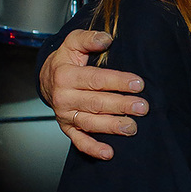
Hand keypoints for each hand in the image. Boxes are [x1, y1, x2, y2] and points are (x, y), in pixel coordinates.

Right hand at [39, 30, 147, 161]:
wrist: (47, 79)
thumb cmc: (66, 61)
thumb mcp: (73, 43)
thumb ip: (89, 38)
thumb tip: (106, 39)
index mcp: (66, 76)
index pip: (96, 79)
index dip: (118, 81)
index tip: (138, 83)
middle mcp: (64, 97)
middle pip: (96, 103)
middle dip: (121, 105)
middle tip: (142, 107)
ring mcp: (65, 115)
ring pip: (91, 123)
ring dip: (112, 127)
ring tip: (132, 128)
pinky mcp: (67, 129)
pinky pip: (79, 141)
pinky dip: (93, 148)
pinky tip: (108, 153)